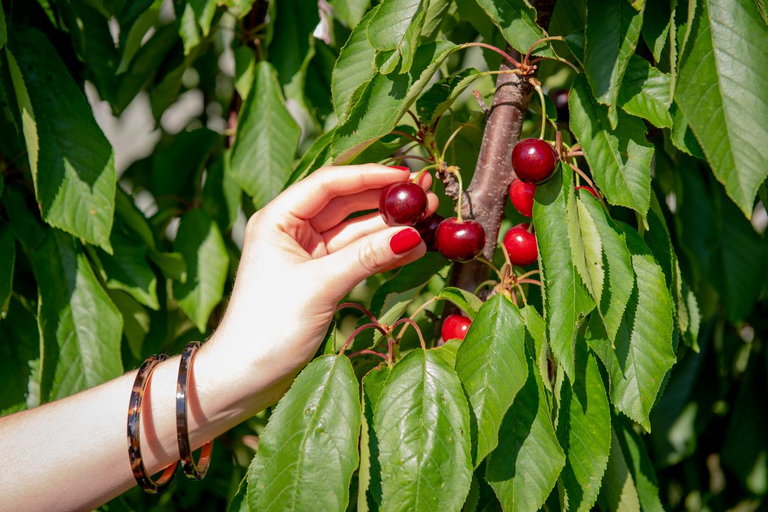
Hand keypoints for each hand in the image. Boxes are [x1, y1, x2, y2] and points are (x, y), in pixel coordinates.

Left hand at [203, 164, 438, 397]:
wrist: (244, 377)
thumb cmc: (268, 328)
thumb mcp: (320, 286)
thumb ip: (366, 257)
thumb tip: (413, 235)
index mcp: (278, 218)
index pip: (328, 183)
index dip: (369, 175)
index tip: (406, 175)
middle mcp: (292, 229)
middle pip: (346, 202)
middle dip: (385, 199)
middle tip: (426, 195)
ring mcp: (308, 254)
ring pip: (356, 230)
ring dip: (390, 226)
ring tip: (429, 218)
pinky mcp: (320, 278)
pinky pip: (357, 256)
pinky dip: (383, 252)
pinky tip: (413, 247)